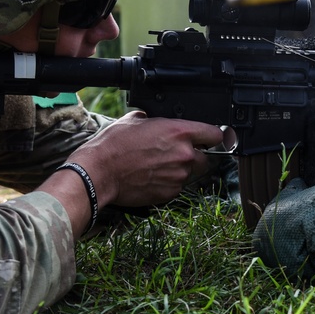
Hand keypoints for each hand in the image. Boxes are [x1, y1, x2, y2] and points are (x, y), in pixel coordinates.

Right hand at [40, 112, 224, 230]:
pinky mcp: (169, 193)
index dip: (212, 136)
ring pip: (189, 173)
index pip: (215, 134)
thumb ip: (157, 120)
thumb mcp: (135, 119)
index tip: (209, 138)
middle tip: (174, 153)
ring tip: (156, 165)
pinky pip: (176, 186)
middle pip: (206, 158)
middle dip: (194, 155)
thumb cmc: (113, 145)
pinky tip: (151, 176)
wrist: (99, 173)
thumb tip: (159, 120)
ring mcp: (178, 176)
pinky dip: (168, 182)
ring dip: (179, 170)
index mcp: (179, 132)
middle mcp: (184, 155)